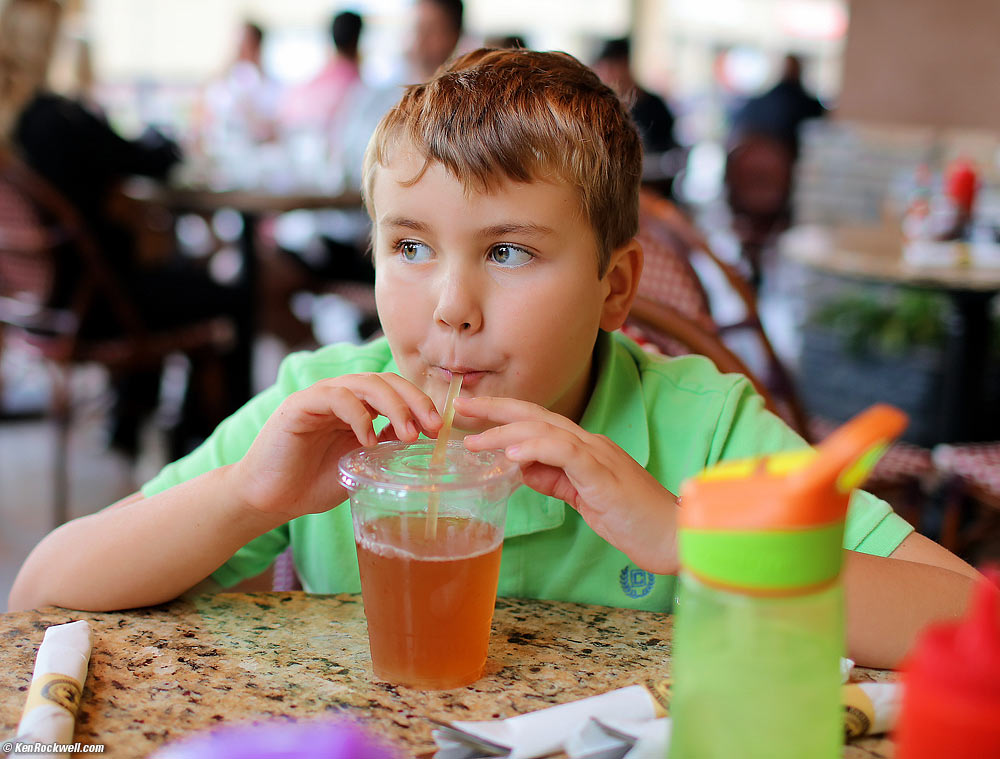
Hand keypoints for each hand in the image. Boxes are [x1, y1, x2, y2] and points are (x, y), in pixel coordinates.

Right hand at [233, 373, 441, 519]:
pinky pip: (334, 396)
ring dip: (392, 406)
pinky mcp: (298, 406)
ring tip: (407, 434)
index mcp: (357, 407)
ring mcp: (319, 397)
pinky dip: (358, 415)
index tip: (440, 430)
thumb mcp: (361, 465)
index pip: (395, 390)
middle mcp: (340, 395)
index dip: (420, 404)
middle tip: (430, 429)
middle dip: (413, 401)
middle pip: (385, 380)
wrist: (270, 498)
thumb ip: (386, 448)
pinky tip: (368, 440)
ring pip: (363, 383)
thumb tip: (422, 439)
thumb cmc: (313, 483)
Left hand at [456, 396, 679, 573]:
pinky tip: (511, 456)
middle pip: (536, 415)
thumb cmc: (635, 521)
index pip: (537, 422)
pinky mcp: (604, 475)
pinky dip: (537, 449)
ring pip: (545, 430)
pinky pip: (566, 453)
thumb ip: (555, 480)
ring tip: (474, 441)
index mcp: (586, 448)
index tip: (471, 413)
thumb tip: (521, 469)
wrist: (675, 538)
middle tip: (460, 405)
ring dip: (505, 433)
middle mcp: (591, 444)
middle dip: (495, 409)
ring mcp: (599, 456)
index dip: (503, 415)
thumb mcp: (584, 499)